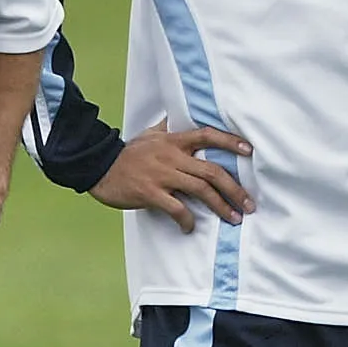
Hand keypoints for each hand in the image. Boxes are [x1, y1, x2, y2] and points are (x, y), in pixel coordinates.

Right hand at [91, 121, 256, 233]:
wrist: (97, 165)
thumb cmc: (127, 152)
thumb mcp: (149, 134)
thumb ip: (168, 128)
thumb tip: (178, 119)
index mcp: (174, 140)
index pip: (207, 135)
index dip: (230, 141)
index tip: (250, 151)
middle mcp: (172, 156)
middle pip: (212, 170)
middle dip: (234, 188)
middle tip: (249, 204)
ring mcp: (161, 175)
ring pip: (200, 190)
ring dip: (221, 206)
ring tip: (234, 218)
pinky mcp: (150, 193)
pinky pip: (176, 208)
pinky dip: (187, 219)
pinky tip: (190, 227)